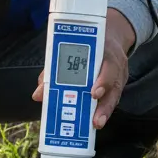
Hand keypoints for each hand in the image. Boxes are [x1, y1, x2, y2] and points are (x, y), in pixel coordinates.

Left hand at [31, 8, 135, 129]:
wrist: (111, 33)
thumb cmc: (87, 43)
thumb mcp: (71, 48)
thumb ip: (54, 70)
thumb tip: (38, 94)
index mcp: (105, 50)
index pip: (107, 65)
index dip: (102, 81)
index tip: (93, 93)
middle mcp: (115, 64)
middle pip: (113, 86)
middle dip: (103, 104)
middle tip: (94, 120)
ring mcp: (119, 75)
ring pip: (115, 95)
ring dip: (104, 111)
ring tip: (96, 124)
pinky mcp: (119, 84)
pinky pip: (113, 98)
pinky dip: (104, 110)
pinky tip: (95, 121)